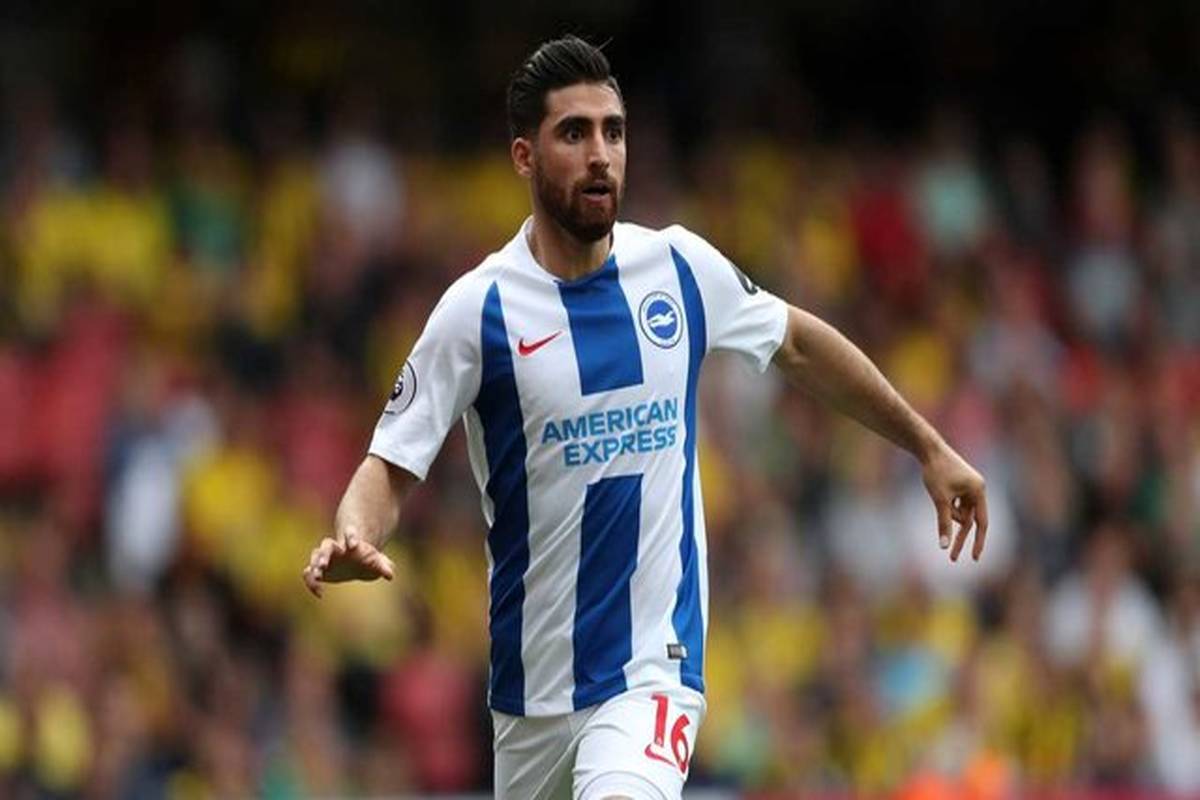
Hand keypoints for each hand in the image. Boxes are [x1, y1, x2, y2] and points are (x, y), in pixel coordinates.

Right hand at [302, 532, 395, 597]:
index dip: (351, 536)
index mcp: (352, 543)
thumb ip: (384, 566)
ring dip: (314, 566)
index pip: (350, 533)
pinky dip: (311, 582)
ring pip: (315, 556)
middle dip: (324, 554)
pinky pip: (310, 573)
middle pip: (326, 545)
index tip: (353, 545)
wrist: (359, 563)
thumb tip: (390, 575)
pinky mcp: (320, 570)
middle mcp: (337, 548)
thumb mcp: (378, 563)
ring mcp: (326, 557)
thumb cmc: (369, 560)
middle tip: (323, 565)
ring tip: (318, 577)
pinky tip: (320, 594)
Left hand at [920, 442, 987, 561]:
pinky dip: (946, 506)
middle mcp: (978, 489)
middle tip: (952, 558)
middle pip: (969, 521)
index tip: (974, 558)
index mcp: (979, 491)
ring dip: (947, 514)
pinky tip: (937, 493)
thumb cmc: (935, 472)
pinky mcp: (961, 485)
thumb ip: (943, 523)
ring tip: (937, 494)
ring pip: (960, 512)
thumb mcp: (940, 500)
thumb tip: (944, 545)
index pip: (981, 523)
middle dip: (960, 537)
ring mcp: (970, 487)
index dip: (978, 541)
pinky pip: (955, 504)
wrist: (928, 449)